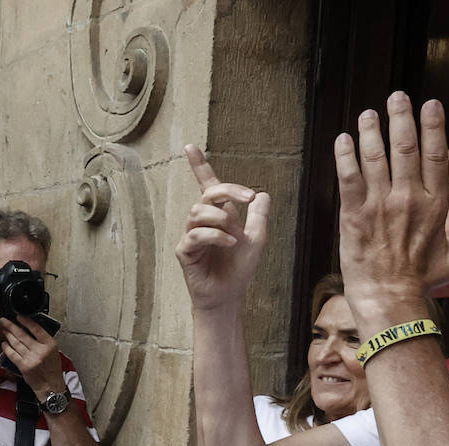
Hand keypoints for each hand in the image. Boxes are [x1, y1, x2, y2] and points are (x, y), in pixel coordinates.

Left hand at [0, 315, 62, 392]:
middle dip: (11, 326)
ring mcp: (31, 358)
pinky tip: (4, 343)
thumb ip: (43, 340)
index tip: (18, 317)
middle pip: (22, 334)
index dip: (25, 321)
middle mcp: (40, 351)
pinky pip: (12, 354)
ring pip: (16, 343)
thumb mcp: (53, 351)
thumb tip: (30, 329)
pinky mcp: (23, 366)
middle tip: (4, 320)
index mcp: (50, 345)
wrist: (51, 386)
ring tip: (3, 329)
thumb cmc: (52, 369)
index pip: (36, 328)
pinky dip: (7, 348)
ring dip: (7, 335)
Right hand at [174, 146, 270, 312]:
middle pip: (207, 195)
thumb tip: (263, 195)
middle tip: (248, 197)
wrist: (229, 295)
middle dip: (227, 191)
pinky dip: (214, 236)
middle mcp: (202, 222)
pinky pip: (195, 235)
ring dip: (220, 219)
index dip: (199, 166)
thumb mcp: (257, 240)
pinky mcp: (185, 251)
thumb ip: (259, 218)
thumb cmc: (239, 270)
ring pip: (198, 213)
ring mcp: (191, 236)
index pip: (207, 186)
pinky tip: (230, 243)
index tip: (190, 147)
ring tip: (235, 235)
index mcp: (218, 216)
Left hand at [334, 93, 448, 323]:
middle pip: (406, 148)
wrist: (389, 299)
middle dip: (401, 118)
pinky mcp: (354, 215)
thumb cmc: (422, 281)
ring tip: (369, 113)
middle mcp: (408, 200)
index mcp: (434, 206)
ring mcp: (380, 206)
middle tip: (397, 96)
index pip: (436, 156)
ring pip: (375, 157)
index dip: (433, 127)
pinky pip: (348, 178)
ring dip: (371, 130)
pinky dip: (344, 156)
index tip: (430, 104)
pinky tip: (343, 138)